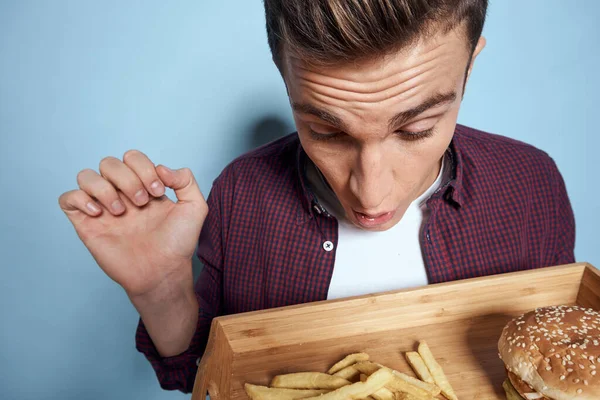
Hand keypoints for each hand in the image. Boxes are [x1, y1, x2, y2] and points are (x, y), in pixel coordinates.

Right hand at [59, 150, 207, 297]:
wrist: (163, 271)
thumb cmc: (178, 243)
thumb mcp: (195, 207)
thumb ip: (186, 180)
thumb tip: (161, 168)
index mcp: (143, 186)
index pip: (132, 157)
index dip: (144, 168)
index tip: (158, 192)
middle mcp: (121, 194)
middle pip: (109, 163)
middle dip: (127, 178)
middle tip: (141, 203)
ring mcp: (103, 209)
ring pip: (86, 175)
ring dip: (104, 188)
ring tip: (121, 210)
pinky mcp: (87, 225)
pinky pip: (67, 198)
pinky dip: (80, 199)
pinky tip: (99, 214)